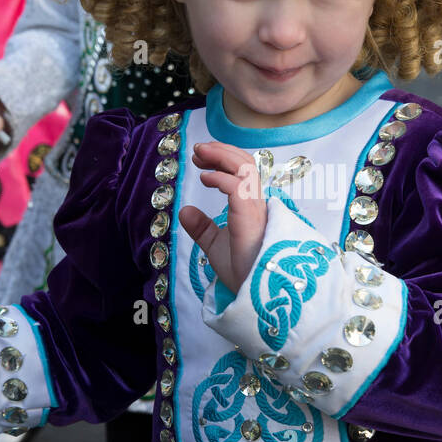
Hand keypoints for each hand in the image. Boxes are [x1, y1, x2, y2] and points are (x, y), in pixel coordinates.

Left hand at [178, 142, 266, 296]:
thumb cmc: (242, 270)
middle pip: (245, 163)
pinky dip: (220, 178)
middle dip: (221, 151)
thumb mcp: (215, 245)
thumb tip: (185, 211)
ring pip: (244, 168)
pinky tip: (205, 179)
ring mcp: (255, 208)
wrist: (255, 292)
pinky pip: (237, 187)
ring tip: (199, 154)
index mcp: (250, 207)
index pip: (242, 171)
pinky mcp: (249, 217)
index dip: (222, 159)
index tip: (199, 159)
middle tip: (198, 149)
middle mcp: (257, 203)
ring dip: (220, 156)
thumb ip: (202, 228)